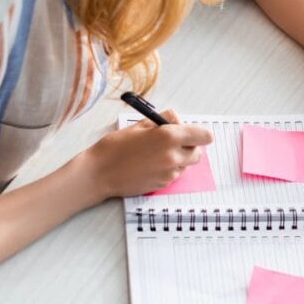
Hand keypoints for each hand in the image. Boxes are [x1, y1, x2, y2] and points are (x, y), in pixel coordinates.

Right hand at [83, 109, 212, 199]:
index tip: (192, 132)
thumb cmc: (115, 147)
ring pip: (186, 165)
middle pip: (198, 153)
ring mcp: (169, 173)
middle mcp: (173, 156)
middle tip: (172, 142)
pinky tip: (150, 165)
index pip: (204, 136)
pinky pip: (174, 175)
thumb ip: (163, 120)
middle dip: (189, 147)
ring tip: (156, 153)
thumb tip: (176, 119)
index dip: (200, 133)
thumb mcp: (140, 125)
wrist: (99, 173)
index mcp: (169, 136)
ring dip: (178, 158)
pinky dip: (168, 169)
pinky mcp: (163, 185)